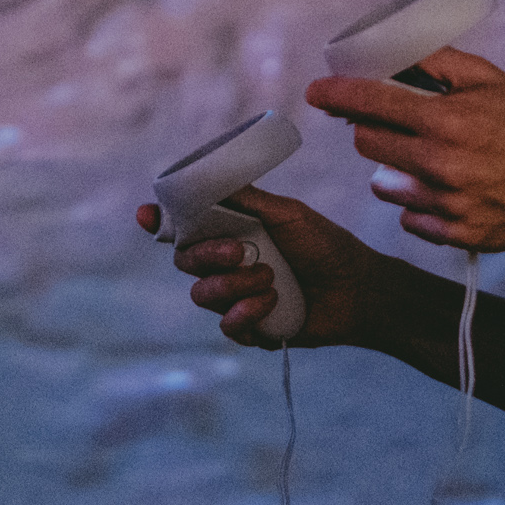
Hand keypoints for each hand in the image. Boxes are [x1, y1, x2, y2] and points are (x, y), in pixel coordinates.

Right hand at [131, 187, 405, 350]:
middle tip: (240, 251)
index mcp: (231, 230)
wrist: (358, 289)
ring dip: (233, 286)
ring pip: (201, 294)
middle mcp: (226, 264)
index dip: (160, 222)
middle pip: (185, 261)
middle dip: (207, 255)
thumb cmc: (325, 245)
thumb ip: (248, 199)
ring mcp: (235, 297)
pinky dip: (246, 313)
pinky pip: (226, 326)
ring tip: (270, 279)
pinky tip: (272, 303)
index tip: (147, 216)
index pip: (184, 226)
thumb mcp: (288, 213)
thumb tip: (211, 176)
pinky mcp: (250, 328)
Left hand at [302, 47, 504, 251]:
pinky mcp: (456, 233)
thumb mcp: (489, 80)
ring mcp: (448, 203)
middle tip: (394, 125)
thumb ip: (438, 63)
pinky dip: (419, 203)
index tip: (317, 93)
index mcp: (448, 120)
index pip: (373, 103)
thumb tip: (393, 49)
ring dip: (396, 170)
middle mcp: (443, 163)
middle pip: (369, 145)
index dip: (338, 94)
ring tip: (430, 161)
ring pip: (384, 185)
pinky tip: (447, 190)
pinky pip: (410, 218)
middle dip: (372, 130)